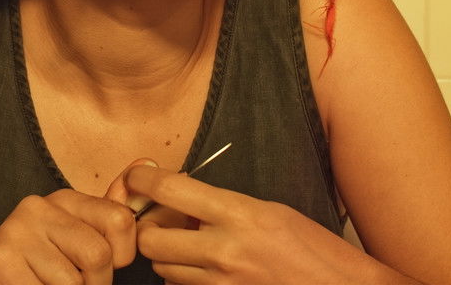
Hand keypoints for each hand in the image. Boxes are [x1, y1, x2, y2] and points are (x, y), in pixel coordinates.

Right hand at [0, 187, 136, 284]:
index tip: (102, 266)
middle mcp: (38, 206)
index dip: (121, 256)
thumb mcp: (76, 236)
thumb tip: (148, 162)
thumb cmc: (39, 267)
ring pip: (74, 284)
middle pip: (99, 256)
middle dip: (95, 284)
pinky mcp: (0, 262)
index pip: (120, 220)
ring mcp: (16, 232)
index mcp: (63, 199)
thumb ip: (110, 211)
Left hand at [122, 164, 386, 284]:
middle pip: (152, 240)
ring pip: (163, 270)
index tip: (137, 176)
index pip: (172, 190)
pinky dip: (185, 281)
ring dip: (168, 258)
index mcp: (241, 214)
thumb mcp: (271, 211)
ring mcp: (223, 284)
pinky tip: (207, 272)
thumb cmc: (313, 250)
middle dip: (150, 230)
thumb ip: (224, 207)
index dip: (143, 180)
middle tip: (164, 223)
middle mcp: (226, 250)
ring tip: (193, 249)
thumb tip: (182, 201)